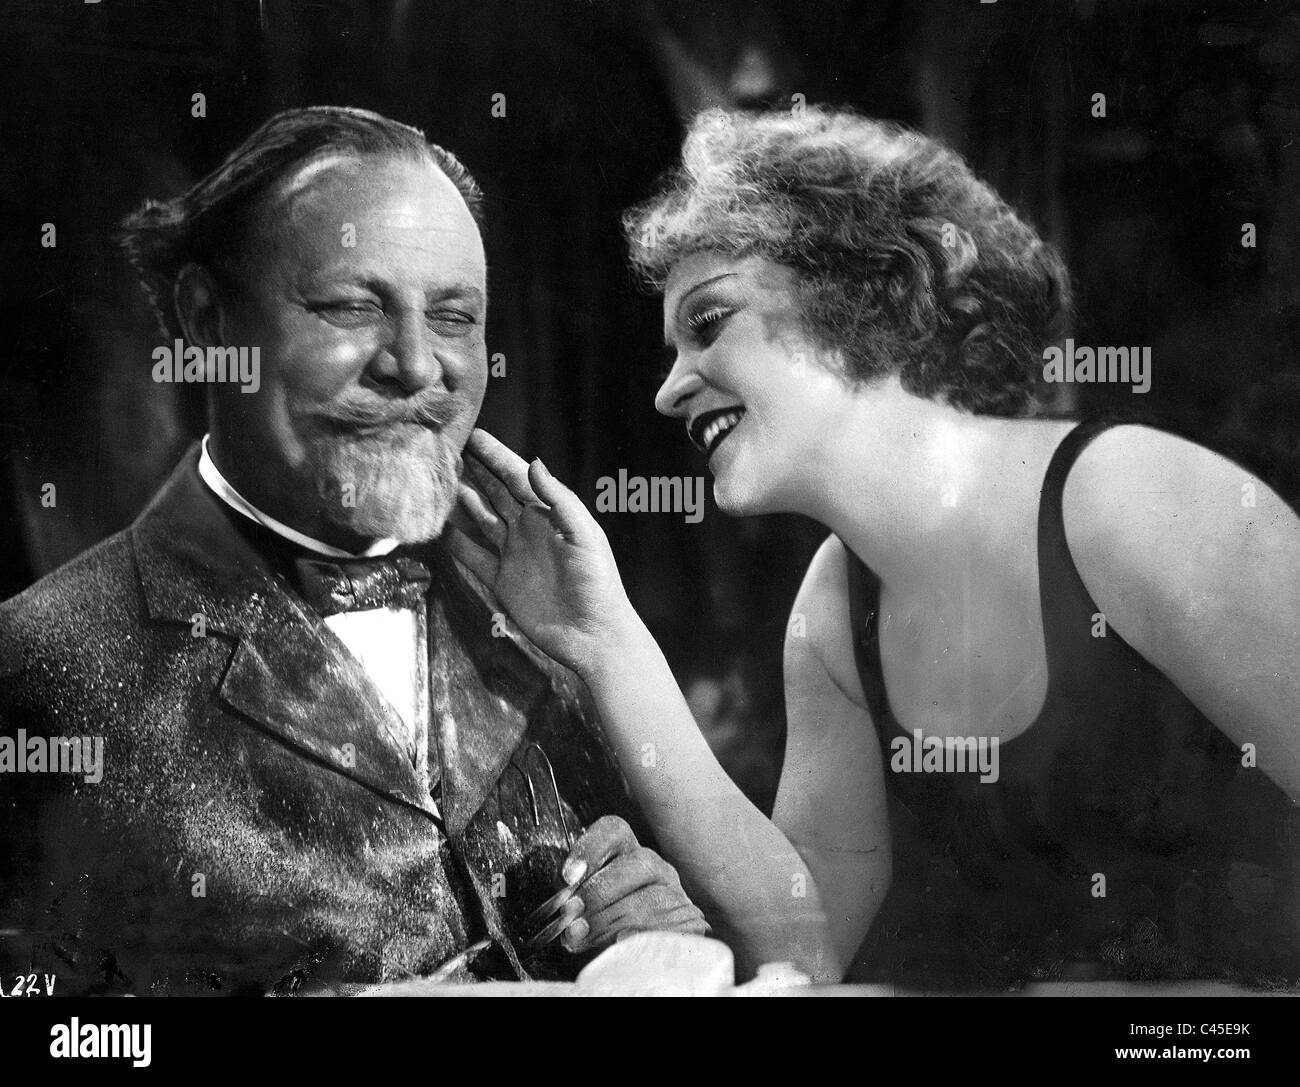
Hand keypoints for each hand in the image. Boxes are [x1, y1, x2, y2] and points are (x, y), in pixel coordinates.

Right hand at [446, 428, 633, 676]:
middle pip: (494, 492)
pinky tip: (436, 528)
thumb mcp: (584, 536)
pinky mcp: (501, 581)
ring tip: (437, 479)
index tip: (472, 434)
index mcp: (550, 514)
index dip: (495, 455)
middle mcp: (528, 529)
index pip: (517, 476)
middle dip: (472, 470)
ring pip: (479, 519)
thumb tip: (533, 463)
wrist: (593, 635)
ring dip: (460, 500)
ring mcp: (512, 554)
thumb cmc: (598, 583)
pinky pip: (472, 556)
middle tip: (446, 448)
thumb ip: (560, 500)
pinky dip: (454, 542)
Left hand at [556, 816, 708, 953]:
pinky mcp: (690, 924)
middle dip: (600, 892)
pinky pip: (671, 929)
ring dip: (612, 920)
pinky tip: (620, 945)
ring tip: (582, 937)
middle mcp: (656, 868)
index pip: (614, 831)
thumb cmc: (603, 928)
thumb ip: (573, 901)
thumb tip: (566, 911)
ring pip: (654, 898)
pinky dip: (642, 939)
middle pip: (639, 862)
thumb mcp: (582, 908)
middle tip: (571, 916)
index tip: (567, 877)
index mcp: (627, 853)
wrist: (639, 963)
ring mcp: (675, 895)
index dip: (590, 849)